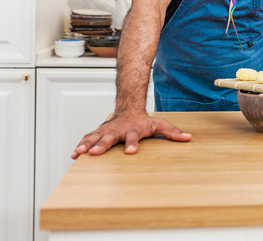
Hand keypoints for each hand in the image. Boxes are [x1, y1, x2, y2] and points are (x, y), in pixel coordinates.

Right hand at [71, 111, 191, 158]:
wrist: (128, 108)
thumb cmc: (144, 120)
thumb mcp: (160, 124)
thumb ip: (173, 132)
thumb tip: (188, 138)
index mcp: (133, 129)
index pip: (133, 137)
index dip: (132, 144)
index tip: (130, 151)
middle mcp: (118, 130)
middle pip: (110, 138)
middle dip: (103, 145)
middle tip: (96, 152)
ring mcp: (106, 131)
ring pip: (95, 137)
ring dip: (87, 145)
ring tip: (79, 153)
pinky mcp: (98, 133)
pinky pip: (88, 139)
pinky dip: (80, 146)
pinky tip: (74, 155)